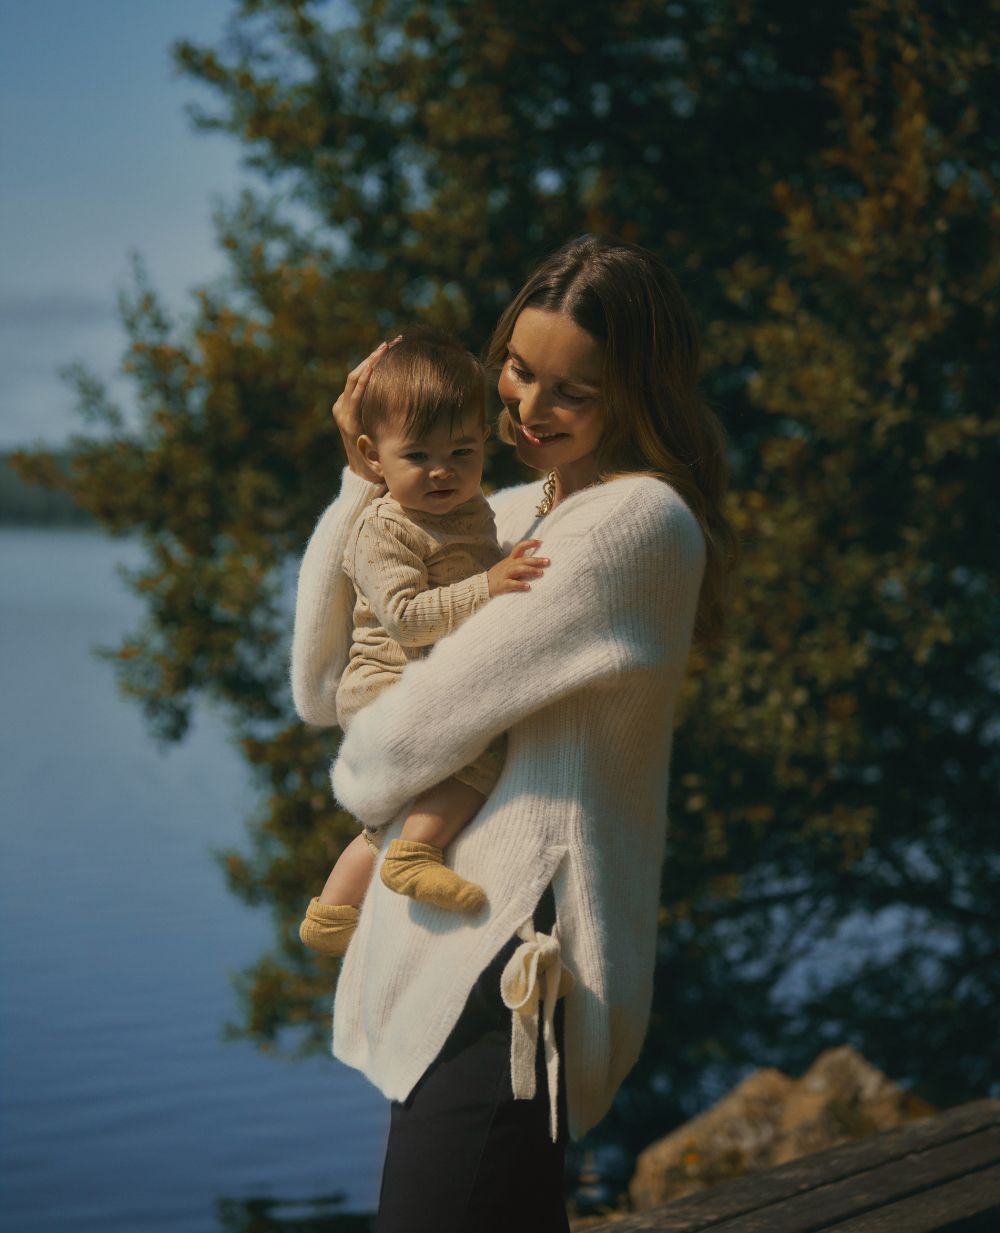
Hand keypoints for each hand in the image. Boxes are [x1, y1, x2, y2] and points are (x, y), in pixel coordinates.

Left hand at [331, 337, 399, 482]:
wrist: (361, 471)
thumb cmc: (376, 464)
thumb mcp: (380, 451)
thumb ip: (380, 436)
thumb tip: (393, 419)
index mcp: (350, 420)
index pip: (358, 389)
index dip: (369, 372)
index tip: (381, 356)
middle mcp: (342, 410)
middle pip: (354, 377)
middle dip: (372, 358)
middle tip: (389, 344)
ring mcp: (340, 406)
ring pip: (355, 377)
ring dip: (371, 360)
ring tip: (388, 346)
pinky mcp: (343, 404)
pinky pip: (355, 383)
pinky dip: (368, 370)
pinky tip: (383, 359)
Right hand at [487, 540, 550, 596]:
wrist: (483, 585)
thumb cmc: (499, 575)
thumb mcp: (508, 565)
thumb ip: (519, 562)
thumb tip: (536, 561)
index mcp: (510, 559)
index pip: (520, 547)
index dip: (530, 543)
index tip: (541, 542)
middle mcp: (509, 565)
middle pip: (523, 559)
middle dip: (536, 560)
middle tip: (548, 561)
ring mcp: (505, 574)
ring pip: (518, 569)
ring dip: (530, 570)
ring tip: (541, 572)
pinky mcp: (502, 584)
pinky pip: (511, 583)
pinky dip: (520, 585)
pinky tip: (528, 587)